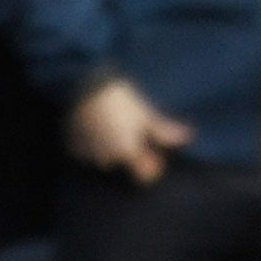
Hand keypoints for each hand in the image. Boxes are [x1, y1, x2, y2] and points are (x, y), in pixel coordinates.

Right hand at [67, 78, 193, 183]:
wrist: (80, 83)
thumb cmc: (117, 98)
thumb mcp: (144, 113)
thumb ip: (164, 131)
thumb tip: (189, 136)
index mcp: (128, 153)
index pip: (144, 176)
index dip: (150, 163)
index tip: (150, 147)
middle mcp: (107, 159)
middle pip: (123, 165)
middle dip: (126, 152)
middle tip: (127, 129)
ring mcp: (86, 153)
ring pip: (102, 158)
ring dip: (106, 147)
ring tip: (108, 125)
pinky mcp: (71, 144)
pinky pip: (82, 151)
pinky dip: (88, 144)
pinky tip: (91, 126)